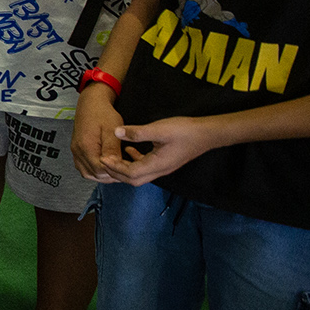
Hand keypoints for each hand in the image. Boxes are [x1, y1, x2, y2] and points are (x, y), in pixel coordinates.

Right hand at [72, 84, 123, 181]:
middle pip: (94, 174)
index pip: (100, 170)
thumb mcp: (112, 129)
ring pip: (88, 173)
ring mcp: (76, 151)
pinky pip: (83, 167)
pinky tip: (105, 165)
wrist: (90, 103)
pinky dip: (94, 170)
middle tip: (125, 170)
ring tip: (116, 169)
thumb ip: (112, 148)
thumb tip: (115, 164)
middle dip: (110, 175)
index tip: (127, 168)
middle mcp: (78, 151)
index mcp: (86, 146)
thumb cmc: (102, 113)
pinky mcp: (76, 150)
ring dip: (102, 175)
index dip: (115, 172)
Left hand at [101, 116, 218, 184]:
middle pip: (133, 179)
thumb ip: (137, 132)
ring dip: (124, 168)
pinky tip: (128, 150)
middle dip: (116, 172)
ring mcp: (163, 167)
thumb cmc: (185, 131)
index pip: (130, 174)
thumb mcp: (159, 129)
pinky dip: (134, 161)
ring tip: (112, 157)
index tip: (102, 158)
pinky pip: (145, 166)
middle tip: (103, 160)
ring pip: (139, 175)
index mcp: (157, 165)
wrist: (207, 134)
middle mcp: (160, 170)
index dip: (115, 167)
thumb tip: (116, 132)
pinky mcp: (165, 162)